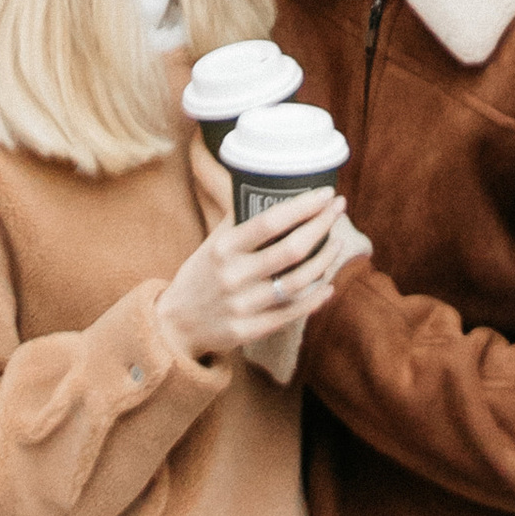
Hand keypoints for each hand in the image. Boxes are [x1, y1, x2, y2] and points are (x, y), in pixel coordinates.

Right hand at [155, 191, 346, 361]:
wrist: (175, 324)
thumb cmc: (201, 274)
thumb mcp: (213, 242)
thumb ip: (240, 218)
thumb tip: (268, 183)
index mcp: (225, 247)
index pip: (270, 221)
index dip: (303, 207)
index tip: (326, 194)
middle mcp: (234, 276)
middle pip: (290, 250)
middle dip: (321, 226)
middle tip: (339, 208)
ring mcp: (242, 306)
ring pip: (296, 283)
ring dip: (323, 261)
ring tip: (338, 242)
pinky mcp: (248, 332)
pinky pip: (289, 314)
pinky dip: (313, 300)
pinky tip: (329, 285)